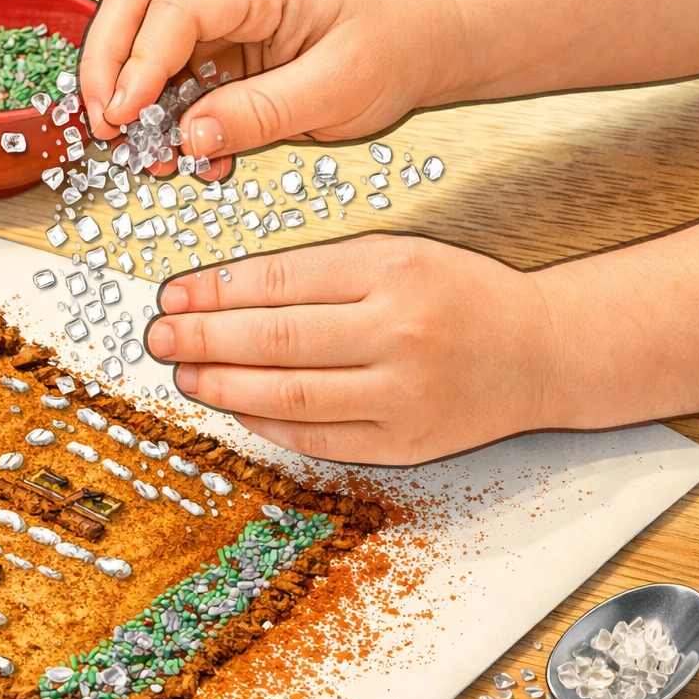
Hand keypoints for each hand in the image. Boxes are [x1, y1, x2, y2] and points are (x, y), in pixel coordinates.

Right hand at [78, 0, 462, 174]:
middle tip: (105, 127)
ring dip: (129, 98)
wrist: (419, 37)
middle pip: (132, 6)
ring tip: (145, 153)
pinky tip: (185, 152)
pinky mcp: (215, 46)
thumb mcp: (336, 87)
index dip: (137, 64)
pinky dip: (163, 116)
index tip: (123, 115)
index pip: (172, 9)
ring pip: (137, 40)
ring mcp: (214, 11)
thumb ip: (261, 112)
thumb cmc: (391, 42)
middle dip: (104, 68)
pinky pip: (168, 77)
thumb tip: (192, 136)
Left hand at [143, 234, 558, 463]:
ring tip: (184, 373)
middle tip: (159, 336)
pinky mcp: (405, 443)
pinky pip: (316, 437)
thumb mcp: (398, 255)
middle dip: (203, 339)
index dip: (215, 291)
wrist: (540, 352)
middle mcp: (400, 333)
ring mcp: (403, 395)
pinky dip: (265, 423)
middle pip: (275, 340)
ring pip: (288, 395)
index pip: (281, 281)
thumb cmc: (460, 296)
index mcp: (394, 271)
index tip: (173, 295)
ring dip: (223, 385)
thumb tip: (223, 293)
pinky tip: (233, 405)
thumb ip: (319, 272)